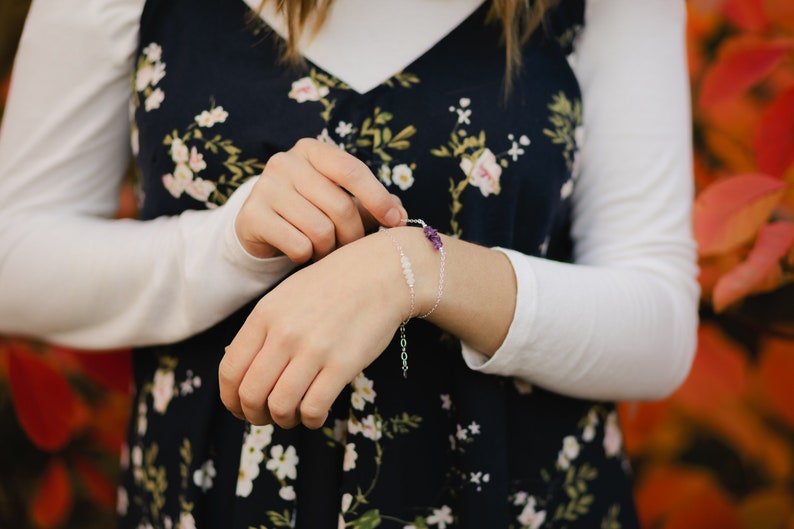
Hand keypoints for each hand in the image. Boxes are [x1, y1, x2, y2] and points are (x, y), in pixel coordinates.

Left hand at [218, 232, 408, 428]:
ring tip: (293, 415)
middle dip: (254, 415)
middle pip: (250, 394)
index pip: (230, 370)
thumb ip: (262, 330)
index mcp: (265, 315)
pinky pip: (314, 408)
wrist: (381, 273)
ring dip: (283, 420)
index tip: (239, 408)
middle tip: (265, 417)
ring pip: (280, 407)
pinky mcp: (343, 364)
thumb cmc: (332, 286)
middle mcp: (284, 333)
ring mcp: (314, 349)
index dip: (230, 398)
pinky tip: (316, 414)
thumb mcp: (286, 297)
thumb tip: (239, 372)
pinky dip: (311, 420)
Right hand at [235, 138, 405, 261]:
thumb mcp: (340, 199)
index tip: (396, 222)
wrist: (260, 226)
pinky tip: (301, 252)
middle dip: (353, 235)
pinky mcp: (252, 215)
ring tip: (323, 250)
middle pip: (340, 206)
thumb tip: (402, 216)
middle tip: (351, 248)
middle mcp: (285, 162)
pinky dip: (306, 256)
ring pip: (320, 229)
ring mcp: (265, 187)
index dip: (378, 198)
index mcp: (312, 150)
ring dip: (328, 249)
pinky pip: (298, 245)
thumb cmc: (310, 210)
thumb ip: (373, 203)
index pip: (352, 170)